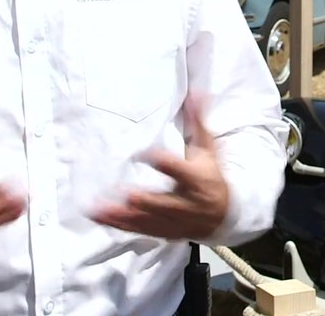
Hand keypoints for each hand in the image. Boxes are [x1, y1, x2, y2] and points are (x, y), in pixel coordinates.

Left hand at [92, 96, 228, 239]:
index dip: (165, 163)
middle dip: (147, 201)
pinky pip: (138, 229)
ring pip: (147, 220)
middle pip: (164, 203)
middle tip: (128, 195)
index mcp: (196, 179)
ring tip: (99, 209)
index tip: (148, 154)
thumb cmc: (212, 175)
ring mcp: (173, 220)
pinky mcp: (162, 231)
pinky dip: (118, 225)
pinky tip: (99, 218)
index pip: (180, 171)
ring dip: (123, 216)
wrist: (225, 215)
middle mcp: (185, 202)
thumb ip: (197, 122)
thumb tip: (194, 92)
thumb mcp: (208, 148)